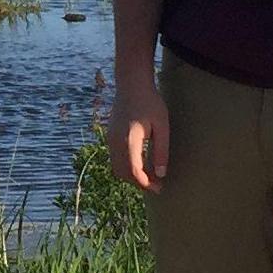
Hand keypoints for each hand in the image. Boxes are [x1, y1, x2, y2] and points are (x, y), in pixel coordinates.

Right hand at [106, 76, 168, 193]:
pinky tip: (141, 164)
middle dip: (139, 183)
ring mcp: (110, 139)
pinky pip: (115, 158)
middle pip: (123, 173)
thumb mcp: (161, 126)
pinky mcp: (110, 136)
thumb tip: (161, 174)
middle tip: (157, 185)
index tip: (159, 188)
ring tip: (150, 176)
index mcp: (129, 140)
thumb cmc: (150, 102)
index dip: (146, 183)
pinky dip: (126, 167)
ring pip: (117, 167)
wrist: (131, 84)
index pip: (134, 171)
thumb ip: (161, 151)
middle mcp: (116, 142)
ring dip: (132, 176)